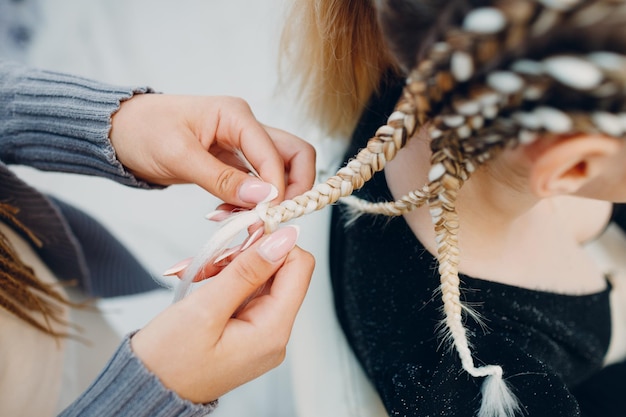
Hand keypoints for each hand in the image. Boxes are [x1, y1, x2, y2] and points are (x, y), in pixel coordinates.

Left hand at [110, 94, 315, 205]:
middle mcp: (247, 127)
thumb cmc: (144, 131)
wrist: (120, 132)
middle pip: (295, 155)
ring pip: (280, 171)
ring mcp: (243, 145)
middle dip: (295, 189)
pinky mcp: (234, 162)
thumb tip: (263, 198)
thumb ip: (222, 179)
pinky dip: (252, 202)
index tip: (267, 217)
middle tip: (277, 217)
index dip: (279, 188)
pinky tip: (229, 213)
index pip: (277, 153)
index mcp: (236, 115)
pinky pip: (258, 184)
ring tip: (243, 219)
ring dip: (272, 199)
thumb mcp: (179, 156)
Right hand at [130, 226, 314, 403]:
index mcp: (272, 332)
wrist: (147, 391)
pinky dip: (225, 280)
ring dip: (230, 266)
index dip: (275, 242)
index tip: (244, 232)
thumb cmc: (168, 362)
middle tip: (210, 259)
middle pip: (280, 271)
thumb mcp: (204, 309)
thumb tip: (283, 239)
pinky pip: (246, 292)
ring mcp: (261, 334)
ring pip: (260, 278)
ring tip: (198, 272)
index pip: (299, 267)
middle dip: (246, 255)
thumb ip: (246, 271)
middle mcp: (274, 334)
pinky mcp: (247, 331)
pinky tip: (202, 281)